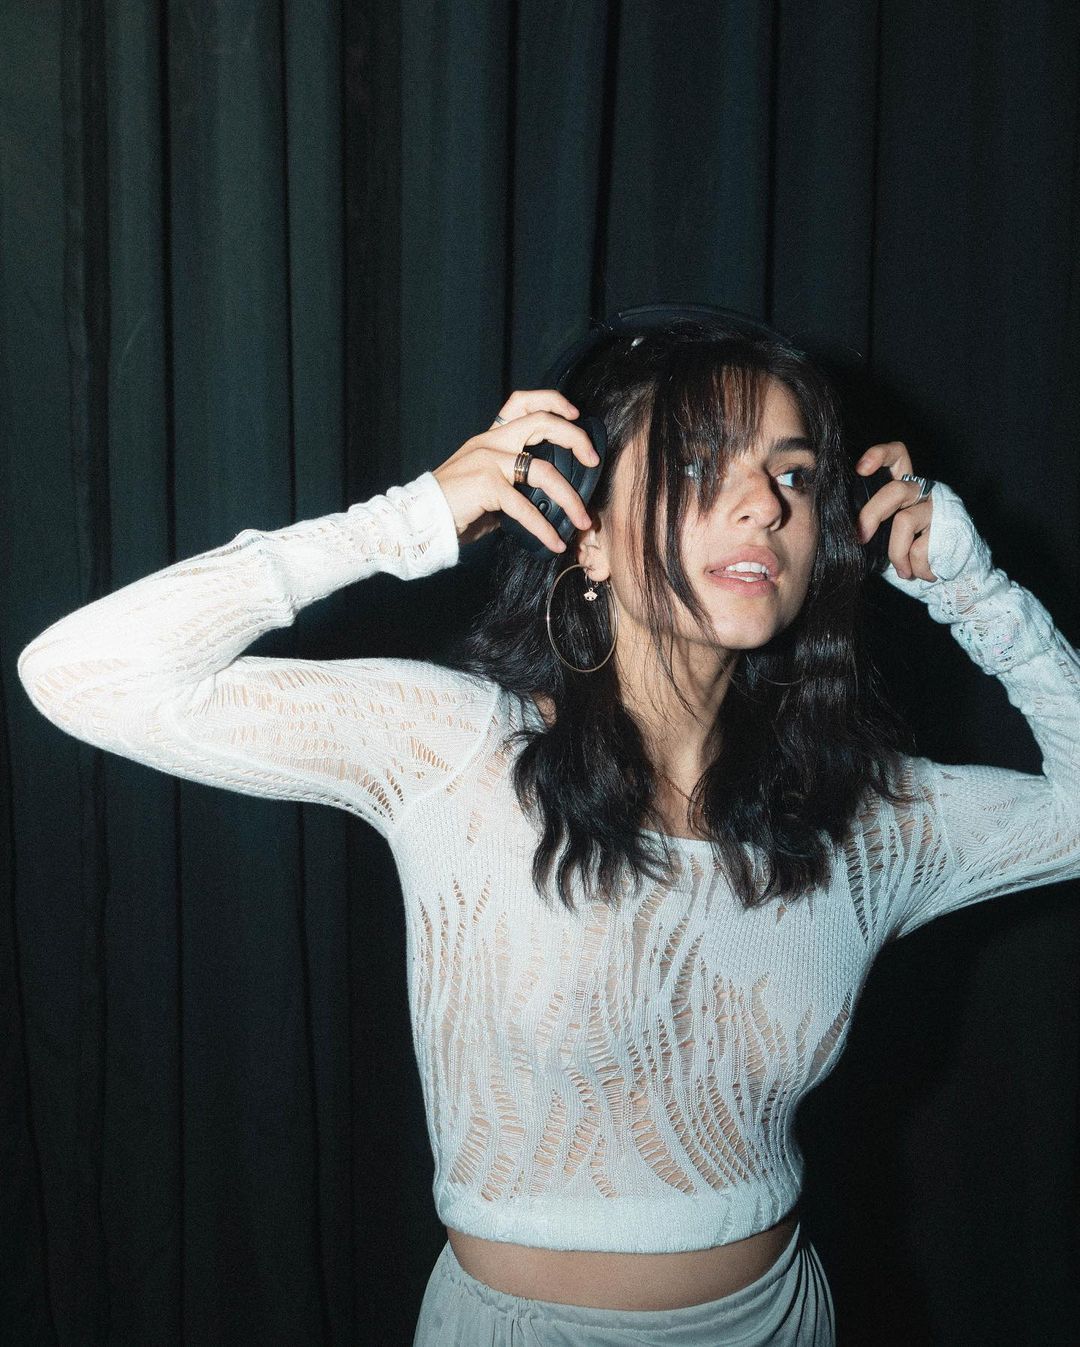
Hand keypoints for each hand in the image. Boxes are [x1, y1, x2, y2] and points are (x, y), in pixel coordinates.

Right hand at [432, 389, 600, 550]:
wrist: (420, 519)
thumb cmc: (455, 507)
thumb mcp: (487, 485)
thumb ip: (514, 484)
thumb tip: (546, 501)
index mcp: (490, 437)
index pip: (522, 403)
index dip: (553, 402)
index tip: (575, 416)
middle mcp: (490, 442)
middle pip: (541, 422)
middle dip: (575, 438)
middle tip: (593, 460)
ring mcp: (488, 461)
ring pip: (543, 469)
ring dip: (570, 497)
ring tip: (582, 520)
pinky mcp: (486, 485)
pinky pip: (525, 507)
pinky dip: (544, 528)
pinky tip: (554, 543)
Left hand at [854, 441, 936, 580]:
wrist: (949, 575)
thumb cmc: (909, 554)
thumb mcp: (885, 536)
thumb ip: (871, 525)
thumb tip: (842, 528)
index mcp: (903, 488)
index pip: (897, 456)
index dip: (880, 455)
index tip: (861, 470)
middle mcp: (922, 492)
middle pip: (895, 490)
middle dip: (872, 514)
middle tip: (861, 538)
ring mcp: (936, 508)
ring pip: (905, 520)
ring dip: (897, 553)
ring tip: (902, 570)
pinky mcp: (950, 526)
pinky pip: (920, 547)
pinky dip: (916, 567)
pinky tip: (921, 573)